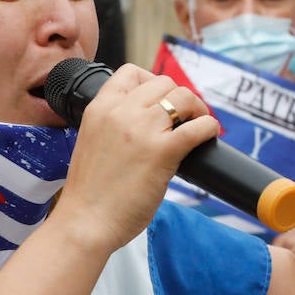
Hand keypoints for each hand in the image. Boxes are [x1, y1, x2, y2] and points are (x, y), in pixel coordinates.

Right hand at [52, 65, 219, 253]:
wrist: (85, 222)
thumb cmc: (88, 193)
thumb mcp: (91, 143)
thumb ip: (112, 126)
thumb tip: (145, 125)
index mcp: (99, 108)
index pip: (131, 73)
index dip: (151, 82)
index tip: (159, 101)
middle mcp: (121, 112)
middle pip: (163, 83)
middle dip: (177, 98)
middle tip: (184, 117)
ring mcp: (143, 130)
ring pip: (183, 97)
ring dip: (197, 109)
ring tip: (198, 125)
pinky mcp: (163, 152)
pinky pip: (198, 127)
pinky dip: (209, 128)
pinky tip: (208, 136)